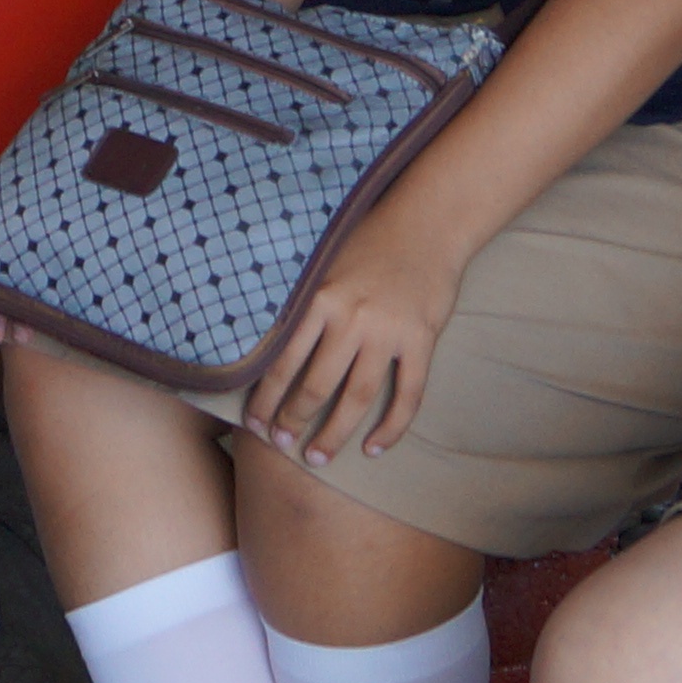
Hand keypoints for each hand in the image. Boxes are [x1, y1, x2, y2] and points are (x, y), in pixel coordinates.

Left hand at [236, 208, 476, 468]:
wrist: (428, 223)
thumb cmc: (369, 241)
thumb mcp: (323, 262)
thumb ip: (300, 301)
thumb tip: (259, 339)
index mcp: (319, 298)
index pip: (282, 361)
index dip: (265, 398)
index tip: (253, 424)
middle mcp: (351, 319)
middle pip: (315, 386)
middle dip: (293, 421)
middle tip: (280, 444)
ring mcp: (388, 333)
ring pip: (357, 398)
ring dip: (335, 434)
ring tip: (318, 458)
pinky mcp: (421, 342)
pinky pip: (407, 396)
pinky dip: (391, 428)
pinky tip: (374, 448)